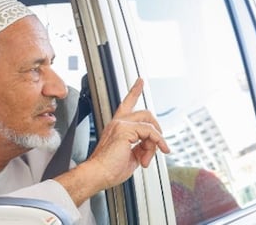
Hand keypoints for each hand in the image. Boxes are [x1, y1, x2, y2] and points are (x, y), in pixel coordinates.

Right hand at [60, 78, 169, 203]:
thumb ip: (142, 148)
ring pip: (149, 123)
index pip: (127, 104)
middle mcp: (118, 123)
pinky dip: (156, 142)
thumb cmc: (109, 170)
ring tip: (147, 158)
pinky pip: (150, 132)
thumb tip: (152, 146)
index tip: (140, 81)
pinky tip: (154, 152)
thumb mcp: (131, 157)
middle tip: (158, 147)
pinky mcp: (125, 130)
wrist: (97, 175)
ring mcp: (120, 124)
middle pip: (145, 114)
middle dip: (156, 129)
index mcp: (117, 128)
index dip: (134, 91)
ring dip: (155, 142)